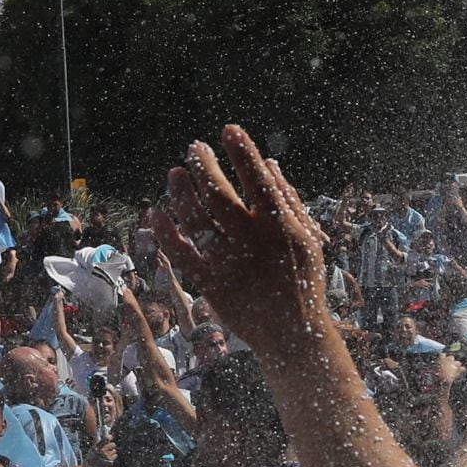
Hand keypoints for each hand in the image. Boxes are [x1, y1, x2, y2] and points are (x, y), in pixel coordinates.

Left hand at [153, 126, 326, 353]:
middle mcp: (254, 242)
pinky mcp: (213, 284)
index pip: (259, 181)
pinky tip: (157, 214)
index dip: (243, 153)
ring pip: (198, 220)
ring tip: (176, 174)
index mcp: (281, 227)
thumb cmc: (303, 283)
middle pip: (220, 195)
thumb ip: (291, 201)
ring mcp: (230, 263)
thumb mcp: (309, 240)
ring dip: (183, 193)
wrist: (294, 335)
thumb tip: (270, 163)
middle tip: (195, 148)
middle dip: (205, 166)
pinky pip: (182, 255)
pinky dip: (166, 234)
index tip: (228, 130)